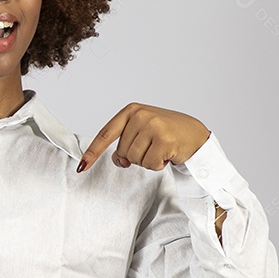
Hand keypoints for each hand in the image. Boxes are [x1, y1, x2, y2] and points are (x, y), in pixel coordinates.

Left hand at [77, 102, 209, 172]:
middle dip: (134, 157)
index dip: (93, 152)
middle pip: (122, 152)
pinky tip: (167, 155)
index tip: (82, 166)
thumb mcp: (142, 132)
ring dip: (147, 161)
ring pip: (134, 159)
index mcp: (131, 110)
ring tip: (160, 150)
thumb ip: (125, 142)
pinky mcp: (164, 139)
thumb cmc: (167, 133)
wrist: (196, 135)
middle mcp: (141, 115)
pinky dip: (158, 165)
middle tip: (151, 148)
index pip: (106, 134)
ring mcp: (153, 126)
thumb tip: (116, 160)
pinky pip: (150, 164)